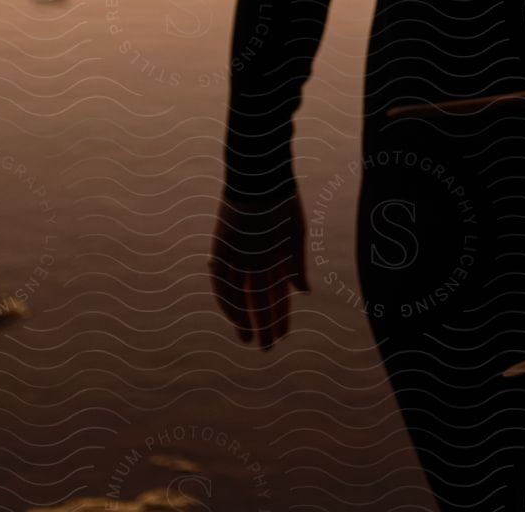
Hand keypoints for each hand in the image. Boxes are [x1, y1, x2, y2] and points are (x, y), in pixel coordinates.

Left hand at [209, 190, 307, 349]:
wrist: (259, 176)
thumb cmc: (282, 200)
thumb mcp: (294, 233)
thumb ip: (297, 264)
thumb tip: (304, 292)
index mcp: (274, 254)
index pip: (276, 292)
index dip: (280, 315)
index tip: (283, 336)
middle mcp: (254, 258)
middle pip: (257, 299)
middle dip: (262, 323)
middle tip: (266, 348)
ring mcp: (237, 255)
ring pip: (240, 295)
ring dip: (244, 318)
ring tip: (250, 339)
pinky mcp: (220, 249)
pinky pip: (222, 282)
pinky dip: (229, 302)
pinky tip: (238, 319)